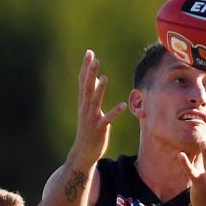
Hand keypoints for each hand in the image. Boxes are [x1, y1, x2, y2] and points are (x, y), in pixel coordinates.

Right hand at [67, 50, 126, 170]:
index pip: (83, 81)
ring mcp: (91, 118)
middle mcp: (85, 108)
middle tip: (94, 59)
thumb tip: (97, 78)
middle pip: (87, 88)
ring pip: (95, 102)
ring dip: (100, 90)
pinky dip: (115, 112)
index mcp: (83, 103)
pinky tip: (123, 105)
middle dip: (90, 73)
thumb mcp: (89, 110)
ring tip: (105, 77)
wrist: (83, 152)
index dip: (85, 67)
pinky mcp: (99, 129)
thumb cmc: (88, 130)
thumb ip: (92, 94)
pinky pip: (107, 119)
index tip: (89, 52)